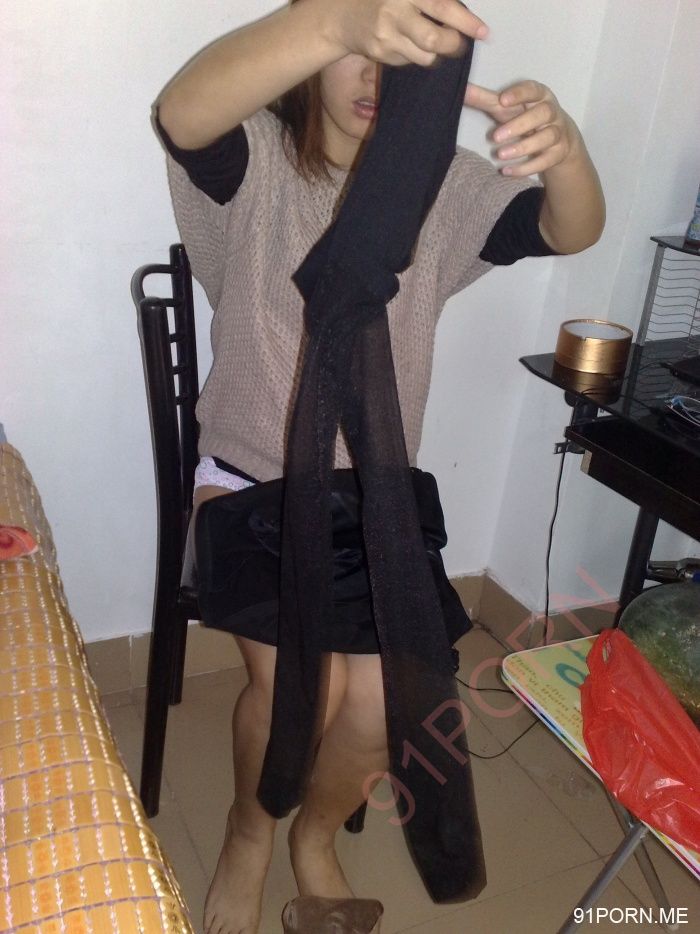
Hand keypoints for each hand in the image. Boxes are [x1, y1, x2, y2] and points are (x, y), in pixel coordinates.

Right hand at [326, 0, 487, 66]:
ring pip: (424, 56)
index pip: (442, 6)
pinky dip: (416, 56)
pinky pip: (409, 61)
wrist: (341, 15)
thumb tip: (460, 14)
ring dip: (436, 54)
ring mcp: (386, 36)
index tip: (482, 32)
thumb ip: (428, 1)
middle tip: (458, 43)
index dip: (465, 21)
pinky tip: (410, 44)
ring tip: (438, 44)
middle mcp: (395, 12)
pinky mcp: (380, 54)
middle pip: (434, 39)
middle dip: (452, 44)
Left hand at [464, 80, 579, 176]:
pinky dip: (526, 168)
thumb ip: (485, 100)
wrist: (560, 138)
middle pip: (543, 113)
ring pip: (547, 137)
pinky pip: (545, 161)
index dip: (519, 94)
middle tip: (496, 136)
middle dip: (520, 125)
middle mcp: (552, 112)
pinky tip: (507, 171)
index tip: (502, 100)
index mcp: (540, 96)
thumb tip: (462, 90)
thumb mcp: (508, 108)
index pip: (533, 90)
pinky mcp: (558, 153)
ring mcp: (558, 133)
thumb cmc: (526, 117)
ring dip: (523, 147)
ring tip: (500, 155)